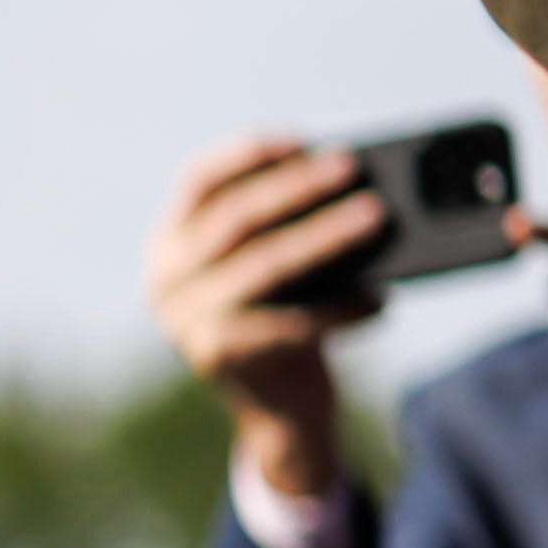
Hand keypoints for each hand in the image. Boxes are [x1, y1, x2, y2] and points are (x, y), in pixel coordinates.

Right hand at [145, 135, 380, 503]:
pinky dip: (341, 306)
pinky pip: (291, 320)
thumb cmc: (285, 318)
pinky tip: (381, 298)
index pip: (199, 183)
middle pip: (236, 219)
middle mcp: (166, 280)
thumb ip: (285, 226)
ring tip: (374, 216)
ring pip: (266, 264)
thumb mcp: (273, 267)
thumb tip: (341, 176)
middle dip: (297, 187)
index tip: (300, 138)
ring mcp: (187, 320)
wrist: (280, 408)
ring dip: (325, 236)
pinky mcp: (221, 355)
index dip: (246, 155)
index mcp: (169, 246)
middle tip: (349, 166)